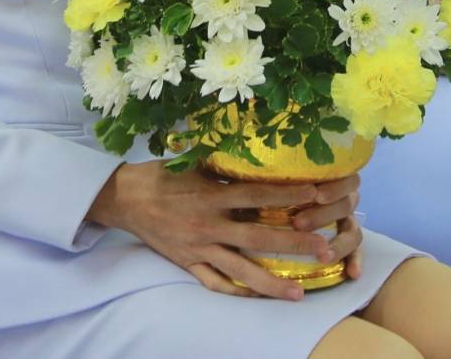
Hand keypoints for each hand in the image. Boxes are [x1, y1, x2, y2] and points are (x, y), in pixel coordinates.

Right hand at [87, 161, 360, 299]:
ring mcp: (199, 248)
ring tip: (300, 292)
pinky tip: (260, 297)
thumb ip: (227, 165)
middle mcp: (208, 224)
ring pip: (240, 270)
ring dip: (272, 282)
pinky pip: (216, 283)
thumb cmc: (163, 175)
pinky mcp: (188, 264)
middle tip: (324, 248)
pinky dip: (238, 292)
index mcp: (211, 195)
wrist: (126, 198)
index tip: (316, 194)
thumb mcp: (195, 163)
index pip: (256, 195)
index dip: (287, 195)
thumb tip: (262, 154)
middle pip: (257, 237)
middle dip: (293, 244)